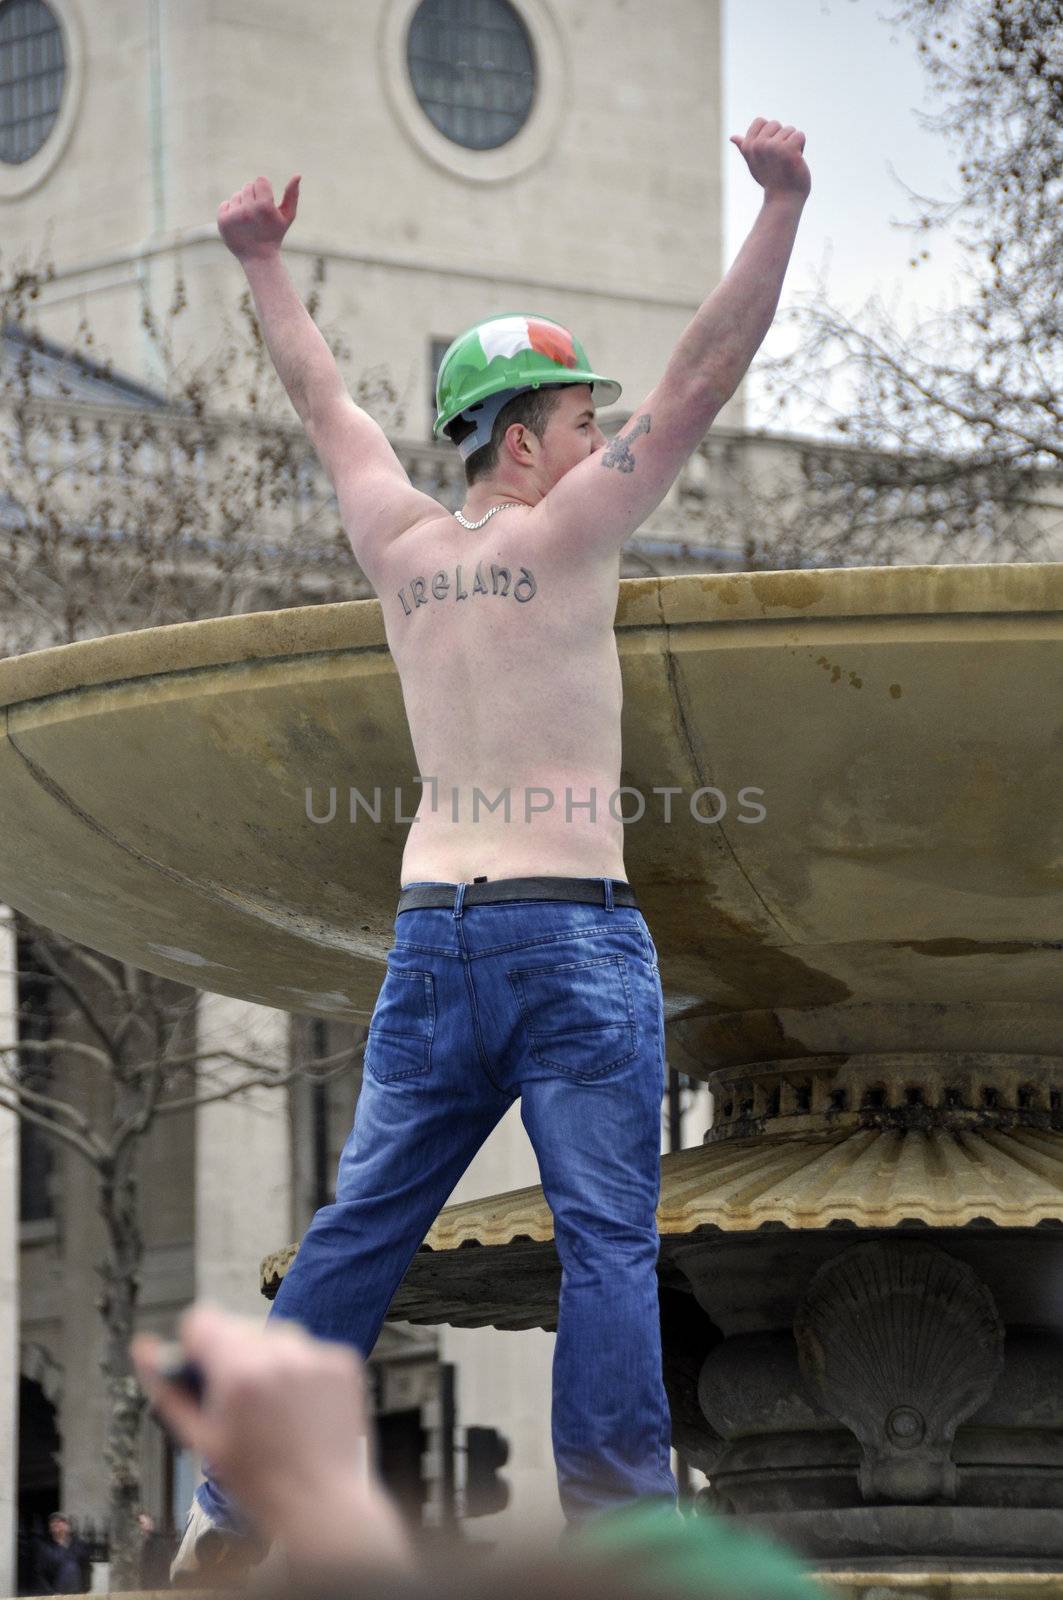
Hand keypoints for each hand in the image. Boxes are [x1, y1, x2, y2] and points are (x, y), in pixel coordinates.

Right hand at [131, 1302, 416, 1574]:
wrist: (322, 1503)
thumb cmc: (256, 1480)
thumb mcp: (202, 1440)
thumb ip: (168, 1389)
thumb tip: (143, 1347)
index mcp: (239, 1373)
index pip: (202, 1319)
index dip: (195, 1345)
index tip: (201, 1370)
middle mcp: (280, 1353)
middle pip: (238, 1326)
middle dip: (231, 1354)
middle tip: (239, 1400)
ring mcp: (316, 1355)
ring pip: (276, 1334)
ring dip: (267, 1358)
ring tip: (273, 1405)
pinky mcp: (343, 1360)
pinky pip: (309, 1348)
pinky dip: (301, 1368)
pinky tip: (301, 1405)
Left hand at [217, 174, 300, 261]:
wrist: (258, 258)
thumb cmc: (275, 235)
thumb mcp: (287, 216)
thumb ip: (292, 195)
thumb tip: (298, 175)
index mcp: (264, 206)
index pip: (260, 180)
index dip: (264, 190)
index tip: (266, 204)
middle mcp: (248, 210)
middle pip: (248, 186)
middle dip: (253, 198)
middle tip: (258, 216)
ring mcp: (234, 216)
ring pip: (237, 195)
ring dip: (243, 205)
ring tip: (249, 222)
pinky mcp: (222, 221)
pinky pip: (225, 204)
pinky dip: (231, 211)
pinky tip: (239, 224)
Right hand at [730, 119, 809, 201]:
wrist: (783, 199)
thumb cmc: (770, 180)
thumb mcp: (754, 163)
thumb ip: (745, 148)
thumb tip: (732, 137)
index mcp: (748, 147)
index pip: (760, 121)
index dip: (769, 133)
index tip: (769, 151)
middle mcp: (759, 146)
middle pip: (775, 124)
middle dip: (781, 138)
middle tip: (779, 159)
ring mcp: (773, 147)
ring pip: (790, 130)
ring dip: (793, 144)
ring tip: (788, 162)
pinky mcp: (789, 150)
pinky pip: (799, 135)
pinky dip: (801, 147)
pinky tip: (796, 160)